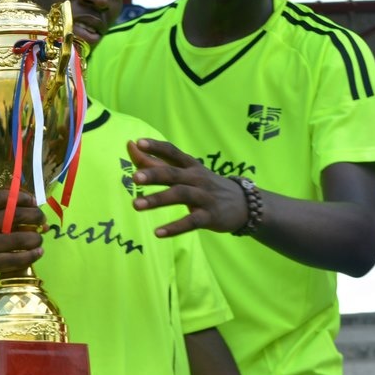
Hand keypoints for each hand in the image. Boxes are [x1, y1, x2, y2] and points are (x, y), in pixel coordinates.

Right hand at [0, 189, 47, 279]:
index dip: (22, 197)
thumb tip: (33, 211)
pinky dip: (29, 256)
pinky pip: (12, 260)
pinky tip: (37, 253)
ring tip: (39, 239)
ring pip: (16, 239)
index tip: (34, 202)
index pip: (2, 198)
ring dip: (34, 238)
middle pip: (14, 216)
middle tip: (42, 221)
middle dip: (34, 217)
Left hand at [126, 138, 250, 237]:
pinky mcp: (210, 216)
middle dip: (154, 174)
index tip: (138, 142)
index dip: (156, 146)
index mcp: (190, 165)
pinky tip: (157, 232)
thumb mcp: (184, 171)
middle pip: (173, 174)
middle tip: (134, 178)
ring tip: (136, 205)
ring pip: (180, 195)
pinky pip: (191, 222)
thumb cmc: (204, 185)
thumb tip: (130, 144)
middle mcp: (197, 178)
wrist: (244, 204)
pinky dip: (175, 227)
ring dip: (157, 199)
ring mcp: (204, 197)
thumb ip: (156, 161)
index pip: (172, 152)